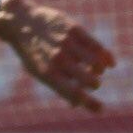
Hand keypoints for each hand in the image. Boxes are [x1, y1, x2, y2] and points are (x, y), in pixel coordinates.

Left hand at [0, 0, 116, 112]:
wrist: (22, 22)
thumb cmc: (33, 52)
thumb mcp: (38, 71)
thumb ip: (58, 85)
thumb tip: (76, 104)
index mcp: (47, 74)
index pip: (73, 93)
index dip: (89, 103)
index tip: (100, 109)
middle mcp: (58, 59)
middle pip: (89, 80)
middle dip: (95, 85)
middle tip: (94, 83)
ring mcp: (67, 44)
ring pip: (96, 63)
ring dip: (99, 70)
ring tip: (96, 70)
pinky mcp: (75, 30)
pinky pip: (97, 47)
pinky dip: (106, 57)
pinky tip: (109, 63)